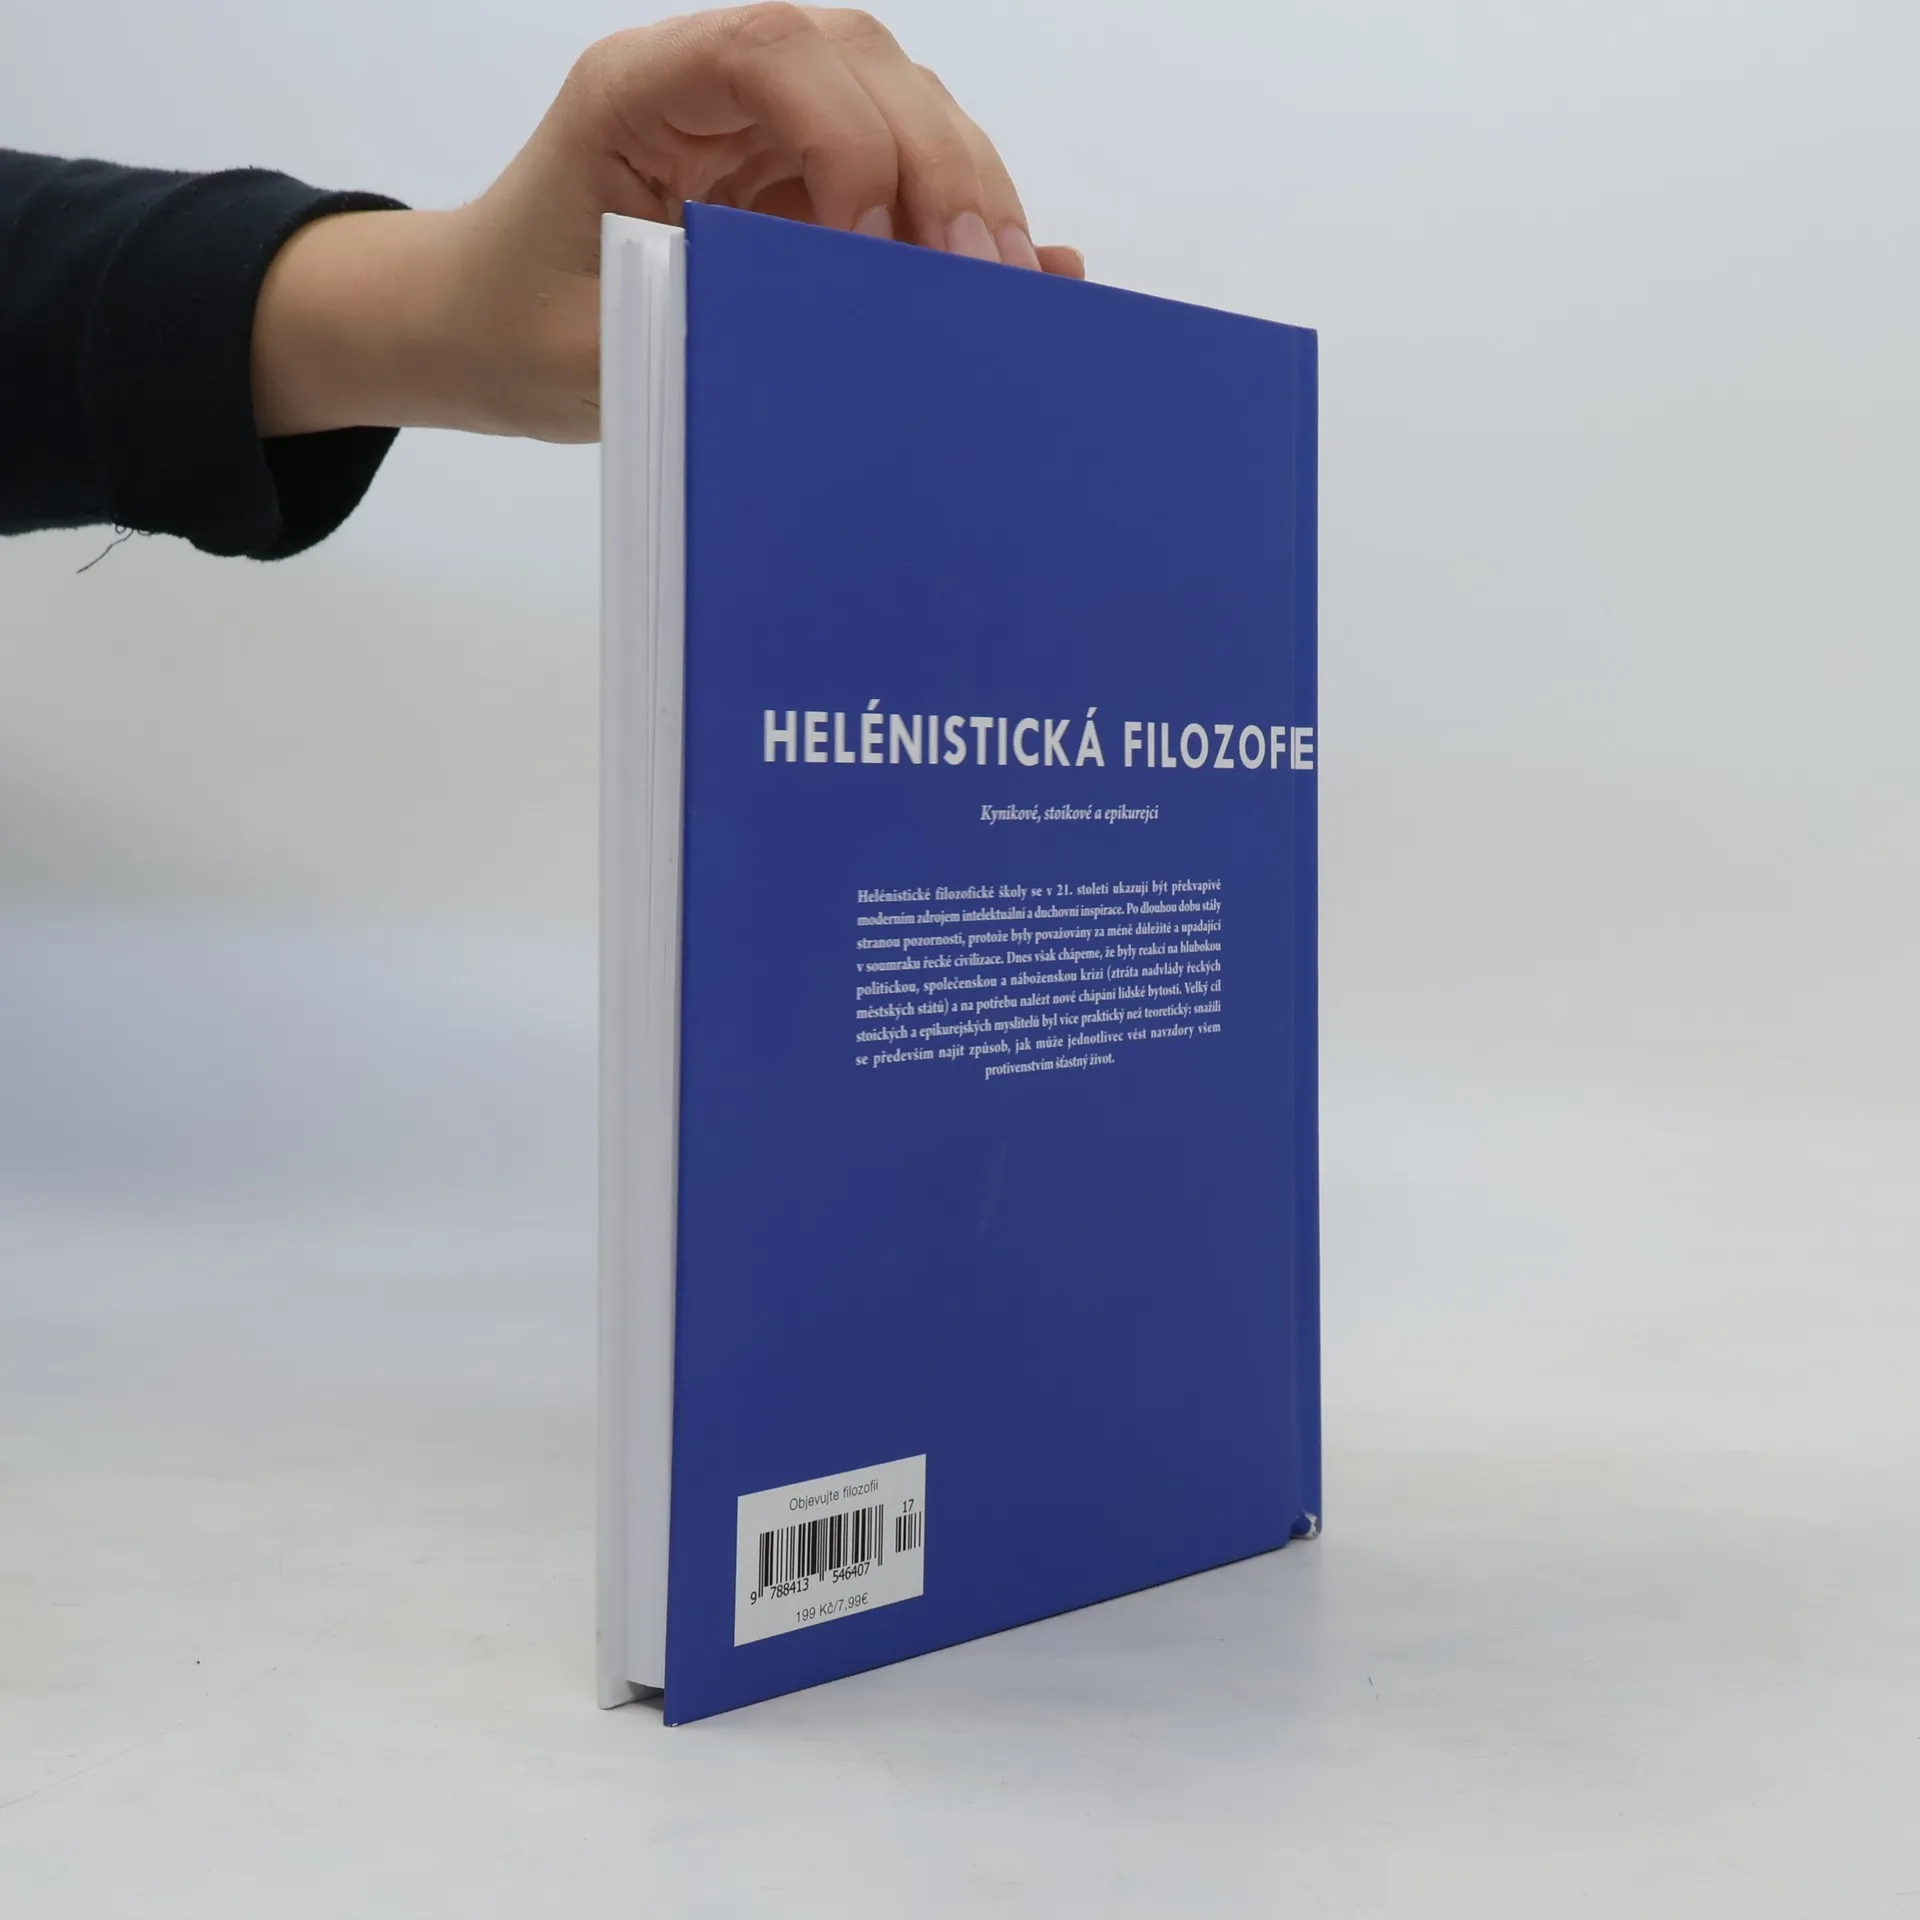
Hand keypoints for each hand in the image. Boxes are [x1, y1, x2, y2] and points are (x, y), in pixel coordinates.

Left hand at [253, 5, 1083, 441]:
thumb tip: (861, 326)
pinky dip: (954, 220)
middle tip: (982, 273)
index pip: (770, 56)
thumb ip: (722, 325)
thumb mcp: (601, 351)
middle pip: (861, 69)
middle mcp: (711, 91)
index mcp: (638, 94)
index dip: (846, 133)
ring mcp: (760, 134)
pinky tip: (1018, 268)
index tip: (874, 240)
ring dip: (963, 189)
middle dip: (938, 162)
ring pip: (898, 110)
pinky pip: (896, 177)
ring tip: (1001, 286)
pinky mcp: (796, 186)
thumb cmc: (511, 331)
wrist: (471, 333)